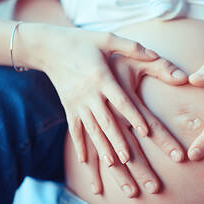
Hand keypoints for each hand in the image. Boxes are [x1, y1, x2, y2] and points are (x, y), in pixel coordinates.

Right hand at [21, 24, 186, 168]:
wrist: (48, 46)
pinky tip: (85, 161)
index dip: (133, 116)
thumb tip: (155, 53)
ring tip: (112, 165)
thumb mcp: (107, 39)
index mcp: (102, 77)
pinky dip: (79, 145)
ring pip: (91, 130)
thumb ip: (132, 47)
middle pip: (106, 121)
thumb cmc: (83, 42)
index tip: (146, 131)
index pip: (120, 101)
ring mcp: (76, 103)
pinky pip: (74, 130)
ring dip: (102, 147)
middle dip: (118, 140)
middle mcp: (89, 93)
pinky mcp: (68, 108)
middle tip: (129, 159)